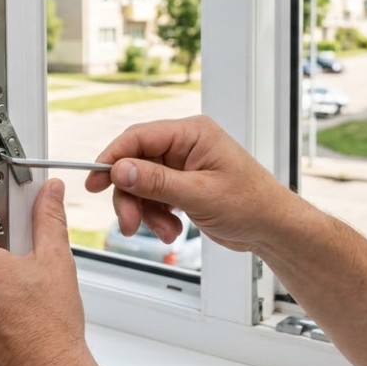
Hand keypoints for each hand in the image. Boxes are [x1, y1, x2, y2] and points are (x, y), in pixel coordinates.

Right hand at [85, 115, 294, 253]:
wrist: (272, 228)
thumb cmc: (250, 204)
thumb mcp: (198, 195)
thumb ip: (156, 181)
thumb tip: (120, 168)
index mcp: (192, 133)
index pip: (139, 137)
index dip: (112, 158)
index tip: (94, 182)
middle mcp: (186, 144)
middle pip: (136, 163)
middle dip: (131, 196)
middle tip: (129, 224)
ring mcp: (184, 165)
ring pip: (142, 184)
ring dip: (146, 212)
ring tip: (165, 231)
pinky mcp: (183, 185)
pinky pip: (154, 197)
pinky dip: (157, 216)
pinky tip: (173, 230)